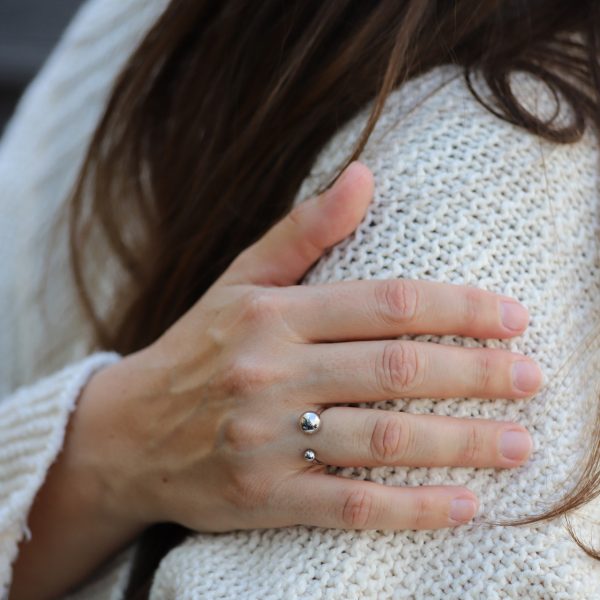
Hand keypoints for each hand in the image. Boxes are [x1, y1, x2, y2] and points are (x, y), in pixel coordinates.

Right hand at [83, 161, 540, 533]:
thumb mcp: (240, 280)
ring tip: (518, 443)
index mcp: (272, 315)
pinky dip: (414, 509)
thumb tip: (365, 175)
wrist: (127, 432)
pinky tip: (465, 504)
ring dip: (461, 443)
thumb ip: (303, 231)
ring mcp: (267, 441)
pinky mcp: (264, 498)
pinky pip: (351, 507)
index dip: (458, 308)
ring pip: (384, 440)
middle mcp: (271, 374)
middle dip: (477, 374)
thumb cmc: (197, 349)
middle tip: (533, 378)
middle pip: (396, 370)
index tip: (513, 318)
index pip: (385, 303)